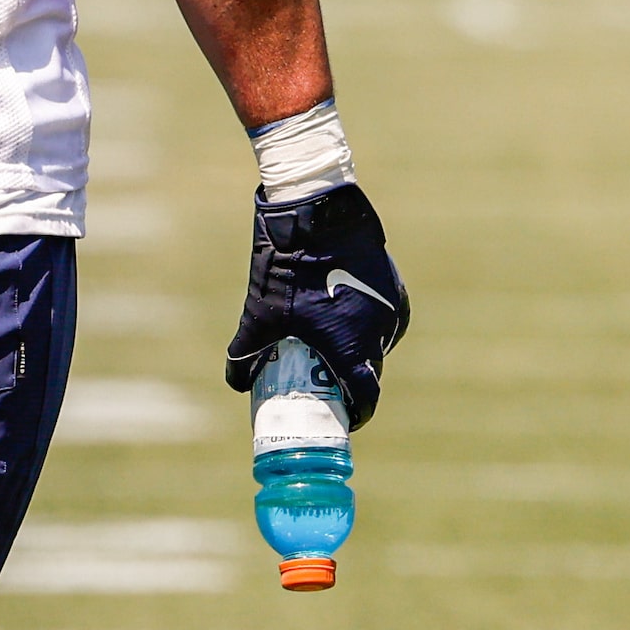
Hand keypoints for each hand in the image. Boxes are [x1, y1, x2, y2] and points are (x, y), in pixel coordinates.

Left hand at [224, 181, 409, 426]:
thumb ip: (245, 352)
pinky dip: (366, 324)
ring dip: (358, 348)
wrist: (317, 214)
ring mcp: (389, 310)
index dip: (356, 412)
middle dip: (351, 381)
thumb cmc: (286, 267)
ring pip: (377, 343)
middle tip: (327, 381)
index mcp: (351, 348)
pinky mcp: (394, 288)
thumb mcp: (259, 313)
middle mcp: (378, 334)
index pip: (365, 398)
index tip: (344, 416)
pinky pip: (382, 319)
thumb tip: (236, 382)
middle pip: (369, 372)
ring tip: (331, 344)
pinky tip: (342, 314)